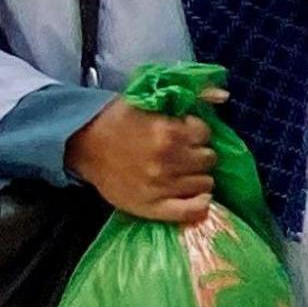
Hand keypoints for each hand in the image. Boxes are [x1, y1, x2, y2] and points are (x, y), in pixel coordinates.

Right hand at [67, 99, 216, 223]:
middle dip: (199, 153)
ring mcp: (161, 186)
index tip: (186, 132)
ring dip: (198, 176)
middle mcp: (168, 160)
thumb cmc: (117, 120)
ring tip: (182, 171)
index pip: (206, 133)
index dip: (197, 131)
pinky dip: (199, 203)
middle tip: (184, 153)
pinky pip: (192, 211)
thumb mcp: (148, 99)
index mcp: (168, 131)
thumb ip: (189, 96)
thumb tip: (224, 96)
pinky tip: (195, 195)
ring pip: (205, 183)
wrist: (84, 146)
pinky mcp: (153, 207)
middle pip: (208, 159)